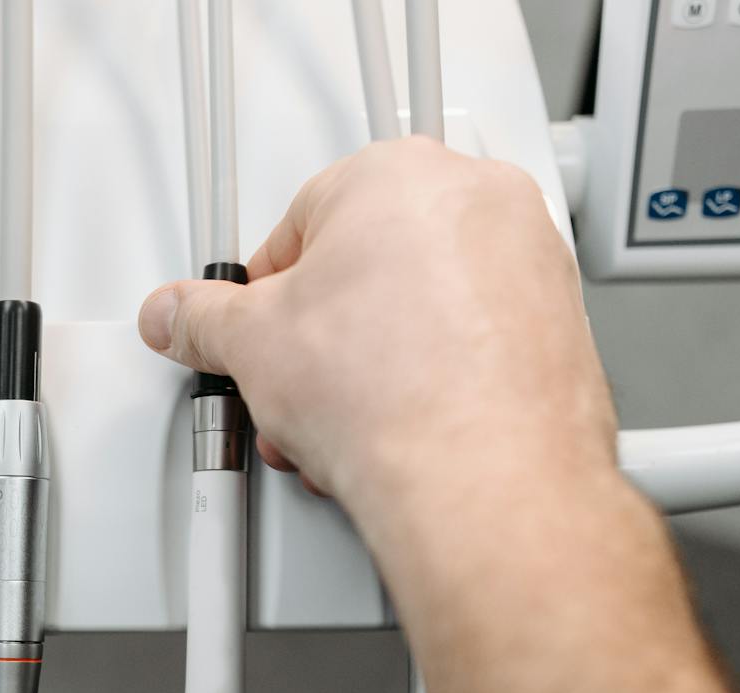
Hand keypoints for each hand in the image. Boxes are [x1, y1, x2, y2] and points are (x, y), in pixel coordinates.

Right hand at [139, 138, 618, 527]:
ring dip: (375, 362)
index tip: (260, 337)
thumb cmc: (395, 393)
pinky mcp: (562, 319)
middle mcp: (477, 197)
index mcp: (395, 173)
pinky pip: (475, 336)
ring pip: (423, 303)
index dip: (266, 298)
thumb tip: (177, 315)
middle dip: (325, 336)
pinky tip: (404, 424)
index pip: (299, 226)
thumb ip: (202, 319)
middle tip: (303, 384)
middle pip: (367, 264)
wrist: (485, 473)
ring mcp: (530, 256)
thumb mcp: (251, 345)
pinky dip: (437, 375)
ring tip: (348, 418)